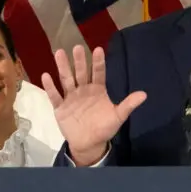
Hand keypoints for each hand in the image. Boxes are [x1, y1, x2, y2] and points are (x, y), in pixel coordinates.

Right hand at [41, 45, 145, 166]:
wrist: (89, 144)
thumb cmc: (104, 128)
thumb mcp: (118, 116)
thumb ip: (128, 105)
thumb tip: (144, 95)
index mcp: (98, 90)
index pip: (98, 73)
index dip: (98, 62)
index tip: (98, 49)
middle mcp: (83, 90)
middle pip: (81, 73)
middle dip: (80, 61)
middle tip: (77, 47)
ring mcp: (71, 97)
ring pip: (67, 79)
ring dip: (63, 67)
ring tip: (60, 53)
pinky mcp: (60, 107)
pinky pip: (55, 96)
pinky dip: (50, 87)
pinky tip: (46, 76)